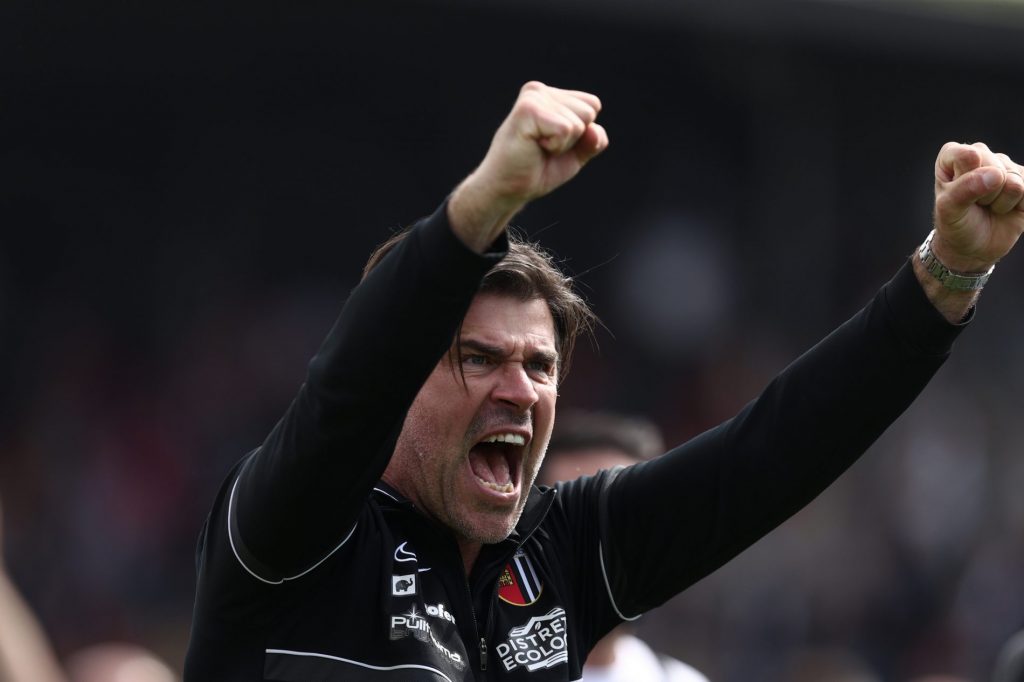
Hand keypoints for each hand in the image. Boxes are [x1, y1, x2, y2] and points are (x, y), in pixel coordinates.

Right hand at [473, 81, 607, 202]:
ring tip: (537, 148)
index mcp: (550, 96)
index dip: (581, 134)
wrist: (509, 189)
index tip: (553, 143)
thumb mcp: (574, 155)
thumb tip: (595, 130)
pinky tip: (533, 147)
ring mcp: (533, 97)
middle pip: (589, 111)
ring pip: (578, 122)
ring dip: (562, 145)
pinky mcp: (528, 109)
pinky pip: (565, 129)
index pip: (592, 105)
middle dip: (573, 139)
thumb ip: (592, 141)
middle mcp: (540, 91)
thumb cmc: (537, 170)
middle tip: (544, 148)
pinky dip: (555, 147)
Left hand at [932, 141, 1023, 271]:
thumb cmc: (956, 224)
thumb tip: (996, 174)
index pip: (967, 156)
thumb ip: (965, 190)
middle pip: (995, 168)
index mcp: (953, 155)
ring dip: (1002, 203)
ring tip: (990, 206)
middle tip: (975, 204)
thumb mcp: (949, 210)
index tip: (957, 195)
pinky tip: (1008, 207)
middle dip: (986, 194)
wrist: (974, 246)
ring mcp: (1005, 165)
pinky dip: (1020, 206)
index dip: (966, 181)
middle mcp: (981, 154)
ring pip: (1014, 182)